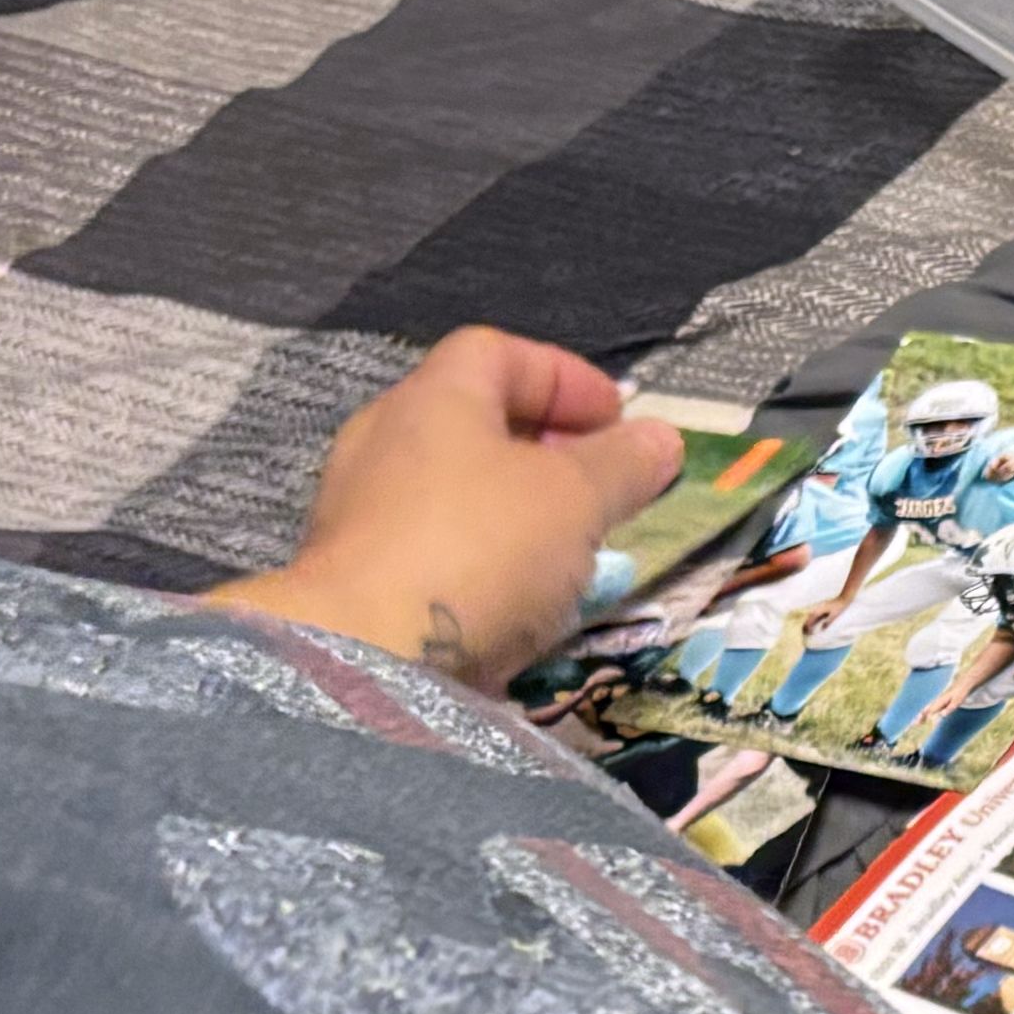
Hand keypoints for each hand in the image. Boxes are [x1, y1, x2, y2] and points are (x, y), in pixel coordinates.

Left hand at [204, 329, 678, 687]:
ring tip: (566, 548)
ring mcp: (359, 512)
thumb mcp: (575, 499)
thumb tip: (660, 438)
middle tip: (597, 484)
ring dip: (513, 508)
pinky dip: (479, 557)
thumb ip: (622, 464)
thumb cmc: (478, 550)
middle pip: (471, 420)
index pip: (499, 352)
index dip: (565, 376)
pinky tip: (513, 599)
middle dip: (544, 446)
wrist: (364, 660)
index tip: (619, 419)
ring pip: (450, 489)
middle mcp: (384, 441)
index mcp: (434, 398)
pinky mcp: (353, 579)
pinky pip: (430, 547)